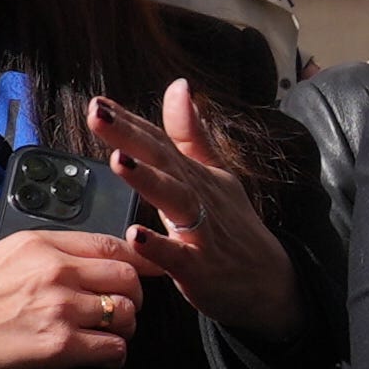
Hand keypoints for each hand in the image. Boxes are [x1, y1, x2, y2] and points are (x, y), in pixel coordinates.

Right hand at [0, 223, 148, 368]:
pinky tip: (103, 362)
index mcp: (35, 244)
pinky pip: (113, 348)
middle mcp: (54, 270)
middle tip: (123, 311)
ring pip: (126, 312)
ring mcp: (59, 307)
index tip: (144, 270)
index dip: (135, 259)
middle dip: (134, 296)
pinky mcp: (59, 346)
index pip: (107, 244)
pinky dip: (115, 357)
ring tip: (111, 338)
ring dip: (125, 329)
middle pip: (127, 276)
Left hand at [95, 85, 302, 336]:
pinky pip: (178, 257)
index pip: (160, 141)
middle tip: (99, 115)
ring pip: (175, 200)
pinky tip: (135, 236)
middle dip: (131, 136)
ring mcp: (202, 232)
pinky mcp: (201, 268)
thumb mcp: (216, 175)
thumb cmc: (234, 228)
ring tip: (119, 160)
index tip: (98, 101)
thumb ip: (191, 134)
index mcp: (196, 174)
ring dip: (148, 180)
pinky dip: (158, 247)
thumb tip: (178, 85)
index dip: (130, 121)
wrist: (270, 283)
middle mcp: (200, 196)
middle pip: (164, 161)